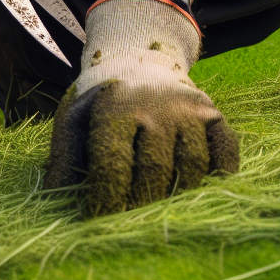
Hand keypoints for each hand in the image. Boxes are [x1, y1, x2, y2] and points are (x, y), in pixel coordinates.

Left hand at [46, 0, 237, 215]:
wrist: (140, 55)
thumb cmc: (103, 98)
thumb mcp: (75, 115)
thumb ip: (64, 154)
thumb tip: (54, 196)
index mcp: (115, 107)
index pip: (113, 160)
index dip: (107, 196)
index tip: (101, 219)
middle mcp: (156, 107)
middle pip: (154, 168)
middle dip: (141, 203)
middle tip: (131, 224)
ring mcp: (188, 110)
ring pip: (191, 164)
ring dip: (178, 194)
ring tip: (162, 211)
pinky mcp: (213, 114)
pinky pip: (225, 152)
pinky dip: (219, 176)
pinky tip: (204, 191)